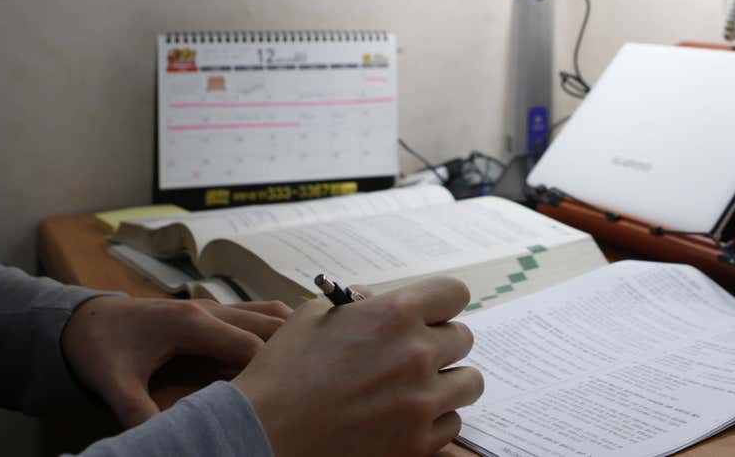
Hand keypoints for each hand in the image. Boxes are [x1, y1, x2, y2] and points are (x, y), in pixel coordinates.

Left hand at [63, 295, 292, 425]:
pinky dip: (278, 327)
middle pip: (270, 323)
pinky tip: (289, 350)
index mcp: (193, 324)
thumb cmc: (101, 349)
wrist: (84, 320)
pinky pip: (258, 313)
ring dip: (291, 333)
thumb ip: (139, 414)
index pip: (250, 346)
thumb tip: (163, 441)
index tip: (286, 397)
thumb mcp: (115, 385)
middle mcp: (211, 309)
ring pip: (270, 312)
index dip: (272, 371)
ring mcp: (213, 307)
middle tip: (316, 379)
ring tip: (313, 362)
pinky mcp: (212, 311)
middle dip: (294, 350)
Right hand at [234, 277, 483, 456]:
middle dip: (440, 344)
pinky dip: (434, 422)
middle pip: (464, 339)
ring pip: (469, 383)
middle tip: (412, 357)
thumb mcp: (314, 315)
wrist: (264, 430)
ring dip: (447, 383)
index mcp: (394, 314)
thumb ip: (357, 302)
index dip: (441, 304)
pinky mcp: (418, 443)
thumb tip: (376, 300)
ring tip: (416, 389)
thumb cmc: (284, 371)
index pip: (455, 293)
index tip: (431, 315)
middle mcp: (417, 354)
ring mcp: (421, 402)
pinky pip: (453, 424)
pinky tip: (404, 418)